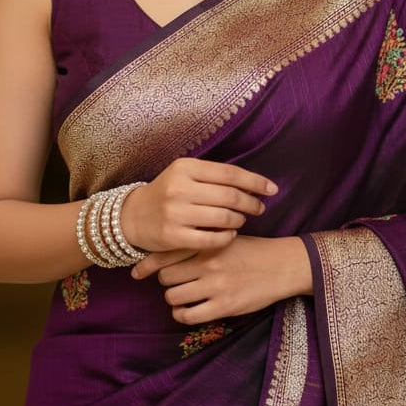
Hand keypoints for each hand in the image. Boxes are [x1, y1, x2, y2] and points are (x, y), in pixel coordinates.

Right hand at [120, 158, 276, 254]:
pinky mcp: (173, 235)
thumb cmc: (167, 193)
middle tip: (259, 208)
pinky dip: (227, 237)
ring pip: (223, 217)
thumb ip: (214, 176)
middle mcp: (179, 188)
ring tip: (241, 220)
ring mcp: (175, 212)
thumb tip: (253, 183)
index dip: (254, 182)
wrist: (133, 217)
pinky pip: (211, 238)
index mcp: (185, 167)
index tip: (271, 189)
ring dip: (239, 220)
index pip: (229, 173)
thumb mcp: (184, 175)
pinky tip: (230, 235)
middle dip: (251, 203)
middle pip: (230, 196)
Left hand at [132, 235, 311, 323]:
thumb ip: (199, 243)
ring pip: (173, 297)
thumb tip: (165, 255)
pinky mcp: (224, 306)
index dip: (146, 265)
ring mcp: (215, 285)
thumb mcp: (225, 238)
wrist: (282, 265)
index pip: (165, 253)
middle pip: (165, 277)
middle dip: (166, 281)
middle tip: (175, 282)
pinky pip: (189, 315)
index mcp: (206, 243)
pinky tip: (188, 310)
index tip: (136, 273)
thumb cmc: (251, 251)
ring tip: (183, 296)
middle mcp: (207, 263)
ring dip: (174, 299)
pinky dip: (182, 315)